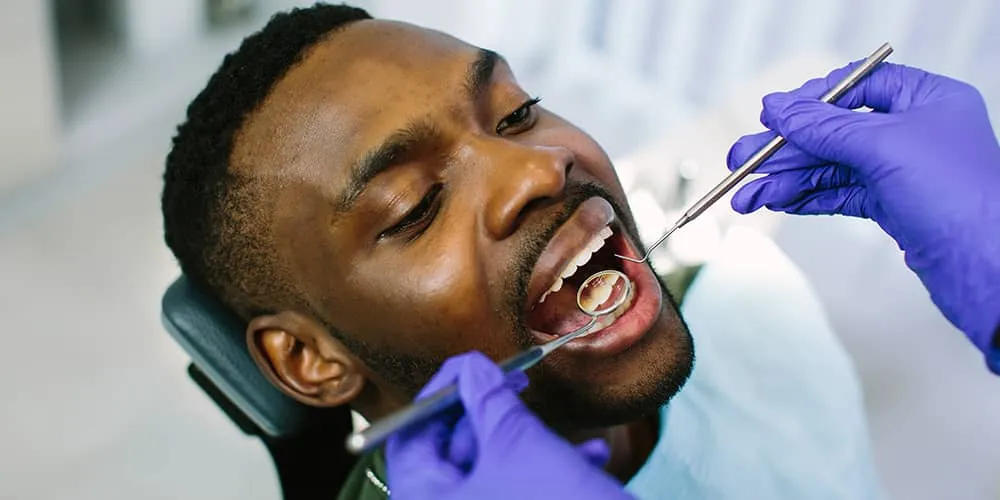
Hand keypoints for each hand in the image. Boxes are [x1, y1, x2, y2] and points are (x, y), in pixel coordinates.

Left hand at [386, 351, 632, 499]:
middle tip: (516, 382)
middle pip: (449, 450)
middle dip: (489, 414)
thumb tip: (472, 367)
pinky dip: (549, 468)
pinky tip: (591, 454)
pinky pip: (518, 490)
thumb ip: (488, 398)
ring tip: (563, 426)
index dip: (439, 393)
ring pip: (491, 468)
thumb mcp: (519, 444)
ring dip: (530, 441)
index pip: (408, 435)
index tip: (472, 366)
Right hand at [726, 61, 999, 358]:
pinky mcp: (894, 207)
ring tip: (744, 198)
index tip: (772, 117)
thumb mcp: (883, 146)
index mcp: (928, 99)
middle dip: (784, 150)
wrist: (989, 271)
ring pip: (830, 168)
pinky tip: (774, 203)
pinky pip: (838, 194)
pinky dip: (804, 198)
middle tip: (741, 162)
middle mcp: (916, 131)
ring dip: (785, 181)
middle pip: (834, 131)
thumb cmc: (958, 197)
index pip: (858, 86)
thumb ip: (824, 127)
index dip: (812, 100)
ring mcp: (904, 171)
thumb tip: (778, 109)